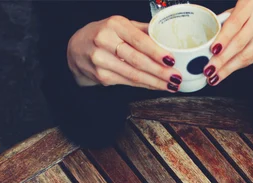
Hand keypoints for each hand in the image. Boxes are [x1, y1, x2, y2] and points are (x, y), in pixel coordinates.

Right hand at [67, 16, 182, 91]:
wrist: (76, 49)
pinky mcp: (102, 77)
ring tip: (171, 85)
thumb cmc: (102, 35)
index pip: (139, 40)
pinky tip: (156, 86)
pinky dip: (145, 85)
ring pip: (134, 75)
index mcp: (114, 25)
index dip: (156, 52)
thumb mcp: (120, 25)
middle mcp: (105, 42)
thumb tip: (166, 37)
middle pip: (138, 61)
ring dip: (155, 82)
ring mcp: (102, 61)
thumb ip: (141, 31)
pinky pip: (128, 82)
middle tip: (176, 77)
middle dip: (160, 71)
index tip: (172, 60)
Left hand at [203, 0, 252, 85]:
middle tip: (209, 69)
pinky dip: (237, 68)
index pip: (234, 23)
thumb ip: (226, 23)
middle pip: (239, 43)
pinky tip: (227, 71)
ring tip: (215, 76)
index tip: (212, 51)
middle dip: (222, 59)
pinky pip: (251, 61)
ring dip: (228, 68)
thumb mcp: (240, 11)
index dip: (223, 39)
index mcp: (251, 3)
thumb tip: (207, 43)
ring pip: (245, 56)